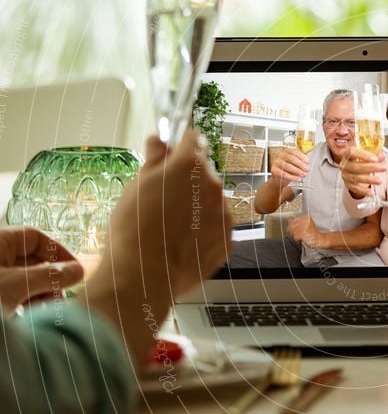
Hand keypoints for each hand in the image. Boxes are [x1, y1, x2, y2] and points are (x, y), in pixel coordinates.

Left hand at [0, 227, 83, 313]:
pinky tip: (31, 319)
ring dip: (40, 295)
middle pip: (31, 261)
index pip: (34, 237)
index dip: (57, 251)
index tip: (75, 270)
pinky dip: (24, 306)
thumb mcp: (18, 284)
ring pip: (23, 281)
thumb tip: (79, 270)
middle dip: (50, 280)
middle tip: (61, 298)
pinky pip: (11, 297)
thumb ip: (50, 275)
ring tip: (46, 312)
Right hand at [77, 130, 232, 363]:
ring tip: (172, 227)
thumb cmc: (133, 227)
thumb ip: (154, 160)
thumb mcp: (137, 186)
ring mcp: (224, 214)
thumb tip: (158, 139)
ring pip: (213, 201)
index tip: (172, 155)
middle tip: (164, 199)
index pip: (193, 140)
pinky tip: (184, 242)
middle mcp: (214, 185)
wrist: (144, 274)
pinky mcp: (228, 240)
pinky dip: (205, 230)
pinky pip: (217, 227)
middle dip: (188, 180)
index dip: (181, 146)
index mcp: (190, 165)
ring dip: (199, 206)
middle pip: (204, 173)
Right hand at [270, 148, 309, 187]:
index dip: (302, 156)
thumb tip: (307, 165)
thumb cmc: (289, 168)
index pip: (294, 152)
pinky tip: (298, 179)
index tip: (308, 162)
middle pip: (291, 158)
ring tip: (304, 175)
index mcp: (287, 151)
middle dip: (301, 164)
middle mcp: (281, 155)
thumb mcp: (296, 163)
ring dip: (297, 171)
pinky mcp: (274, 170)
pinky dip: (292, 177)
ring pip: (287, 166)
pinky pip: (283, 174)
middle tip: (307, 169)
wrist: (279, 177)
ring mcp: (276, 162)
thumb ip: (301, 162)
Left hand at [287, 215, 325, 248]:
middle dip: (292, 232)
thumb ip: (297, 222)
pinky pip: (296, 236)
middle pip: (292, 226)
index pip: (293, 220)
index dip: (291, 226)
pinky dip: (297, 239)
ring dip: (295, 236)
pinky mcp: (304, 233)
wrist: (320, 239)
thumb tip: (289, 220)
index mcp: (306, 217)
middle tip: (297, 234)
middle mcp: (306, 221)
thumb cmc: (313, 233)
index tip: (292, 229)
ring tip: (301, 237)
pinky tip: (301, 239)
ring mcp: (305, 227)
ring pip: (293, 232)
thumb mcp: (305, 225)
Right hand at [339, 147, 385, 198]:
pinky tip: (371, 192)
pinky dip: (363, 191)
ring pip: (356, 178)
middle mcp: (344, 164)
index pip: (352, 152)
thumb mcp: (366, 153)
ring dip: (369, 180)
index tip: (376, 159)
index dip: (364, 155)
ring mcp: (345, 175)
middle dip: (371, 168)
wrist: (352, 167)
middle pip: (356, 167)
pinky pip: (355, 189)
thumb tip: (381, 157)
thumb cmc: (360, 158)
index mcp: (347, 153)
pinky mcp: (348, 184)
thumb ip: (374, 154)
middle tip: (384, 168)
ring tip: (379, 181)